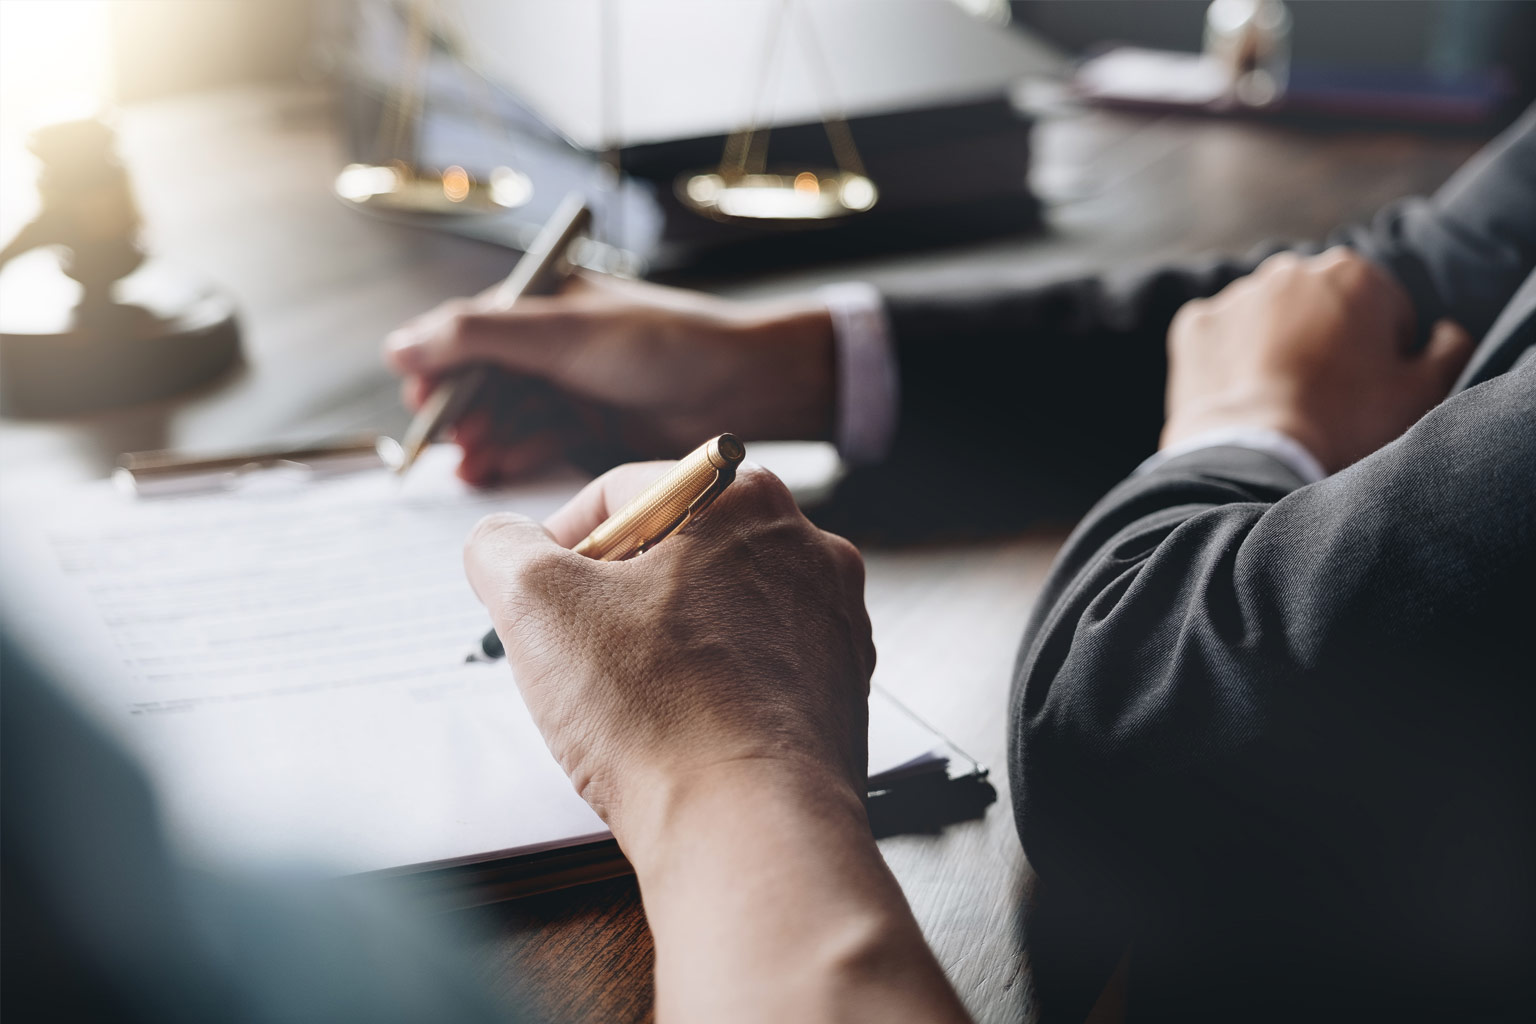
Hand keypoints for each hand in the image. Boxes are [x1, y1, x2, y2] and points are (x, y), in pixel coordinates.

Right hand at [386, 274, 835, 484]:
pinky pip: (538, 441)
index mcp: (543, 302)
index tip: (420, 403)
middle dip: (463, 413)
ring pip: (508, 416)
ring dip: (486, 439)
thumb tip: (398, 346)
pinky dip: (516, 453)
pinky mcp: (592, 429)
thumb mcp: (561, 333)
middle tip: (453, 443)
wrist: (743, 385)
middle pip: (483, 381)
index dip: (439, 368)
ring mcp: (572, 387)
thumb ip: (478, 336)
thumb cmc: (663, 343)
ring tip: (473, 466)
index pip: (468, 332)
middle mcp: (552, 344)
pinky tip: (497, 469)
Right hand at [463, 465, 966, 1023]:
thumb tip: (501, 543)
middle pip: (677, 549)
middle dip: (616, 596)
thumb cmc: (657, 714)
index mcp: (745, 498)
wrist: (749, 830)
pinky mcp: (840, 688)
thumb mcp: (537, 603)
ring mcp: (832, 620)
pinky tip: (681, 727)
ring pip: (718, 609)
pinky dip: (713, 686)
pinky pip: (756, 667)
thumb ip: (501, 547)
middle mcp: (806, 547)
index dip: (560, 544)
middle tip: (576, 651)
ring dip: (665, 641)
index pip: (624, 493)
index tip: (536, 596)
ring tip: (630, 698)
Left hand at [1162, 247, 1474, 472]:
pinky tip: (1241, 398)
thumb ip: (1448, 349)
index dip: (1384, 355)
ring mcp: (1236, 295)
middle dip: (1326, 341)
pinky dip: (1228, 361)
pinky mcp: (1194, 325)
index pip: (1383, 310)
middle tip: (1324, 397)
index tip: (1369, 392)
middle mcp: (1291, 269)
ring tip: (1280, 401)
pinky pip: (1218, 338)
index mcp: (1355, 273)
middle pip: (1322, 307)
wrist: (1256, 459)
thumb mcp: (1422, 392)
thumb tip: (1443, 332)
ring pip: (1267, 319)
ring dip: (1276, 346)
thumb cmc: (1346, 424)